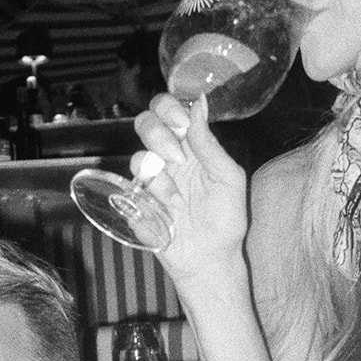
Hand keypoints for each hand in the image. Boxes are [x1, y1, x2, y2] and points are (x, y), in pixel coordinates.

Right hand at [130, 93, 248, 285]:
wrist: (210, 258)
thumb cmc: (224, 219)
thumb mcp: (228, 177)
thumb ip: (209, 143)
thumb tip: (198, 103)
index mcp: (191, 146)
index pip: (171, 110)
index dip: (170, 108)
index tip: (180, 124)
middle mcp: (168, 157)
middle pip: (146, 123)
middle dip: (158, 134)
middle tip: (176, 156)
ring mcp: (151, 179)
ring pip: (138, 154)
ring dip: (158, 170)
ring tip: (176, 194)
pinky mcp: (137, 201)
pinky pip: (132, 186)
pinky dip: (152, 195)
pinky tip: (167, 208)